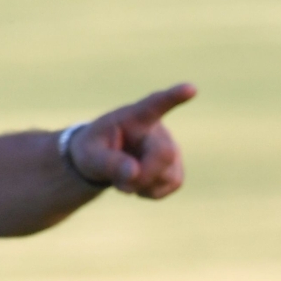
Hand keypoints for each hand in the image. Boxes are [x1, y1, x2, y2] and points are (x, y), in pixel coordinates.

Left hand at [69, 83, 195, 197]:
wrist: (101, 160)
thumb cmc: (94, 150)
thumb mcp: (89, 155)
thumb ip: (109, 163)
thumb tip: (135, 173)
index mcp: (136, 116)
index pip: (157, 103)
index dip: (175, 96)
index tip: (191, 88)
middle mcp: (158, 129)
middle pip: (164, 154)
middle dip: (143, 176)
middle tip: (120, 184)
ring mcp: (171, 146)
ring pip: (169, 174)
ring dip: (143, 185)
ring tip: (125, 179)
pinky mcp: (176, 166)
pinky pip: (174, 184)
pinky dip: (152, 191)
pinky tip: (140, 183)